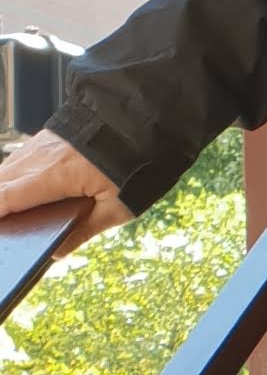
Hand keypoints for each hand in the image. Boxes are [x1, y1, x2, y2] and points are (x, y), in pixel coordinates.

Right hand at [0, 131, 128, 244]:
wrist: (144, 123)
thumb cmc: (136, 165)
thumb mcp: (117, 207)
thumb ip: (84, 230)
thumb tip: (57, 251)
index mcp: (57, 175)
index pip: (8, 196)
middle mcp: (43, 156)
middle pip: (1, 182)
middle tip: (3, 223)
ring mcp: (43, 143)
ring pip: (7, 168)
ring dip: (3, 187)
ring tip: (8, 211)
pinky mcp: (47, 136)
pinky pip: (20, 157)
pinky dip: (14, 174)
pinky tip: (20, 189)